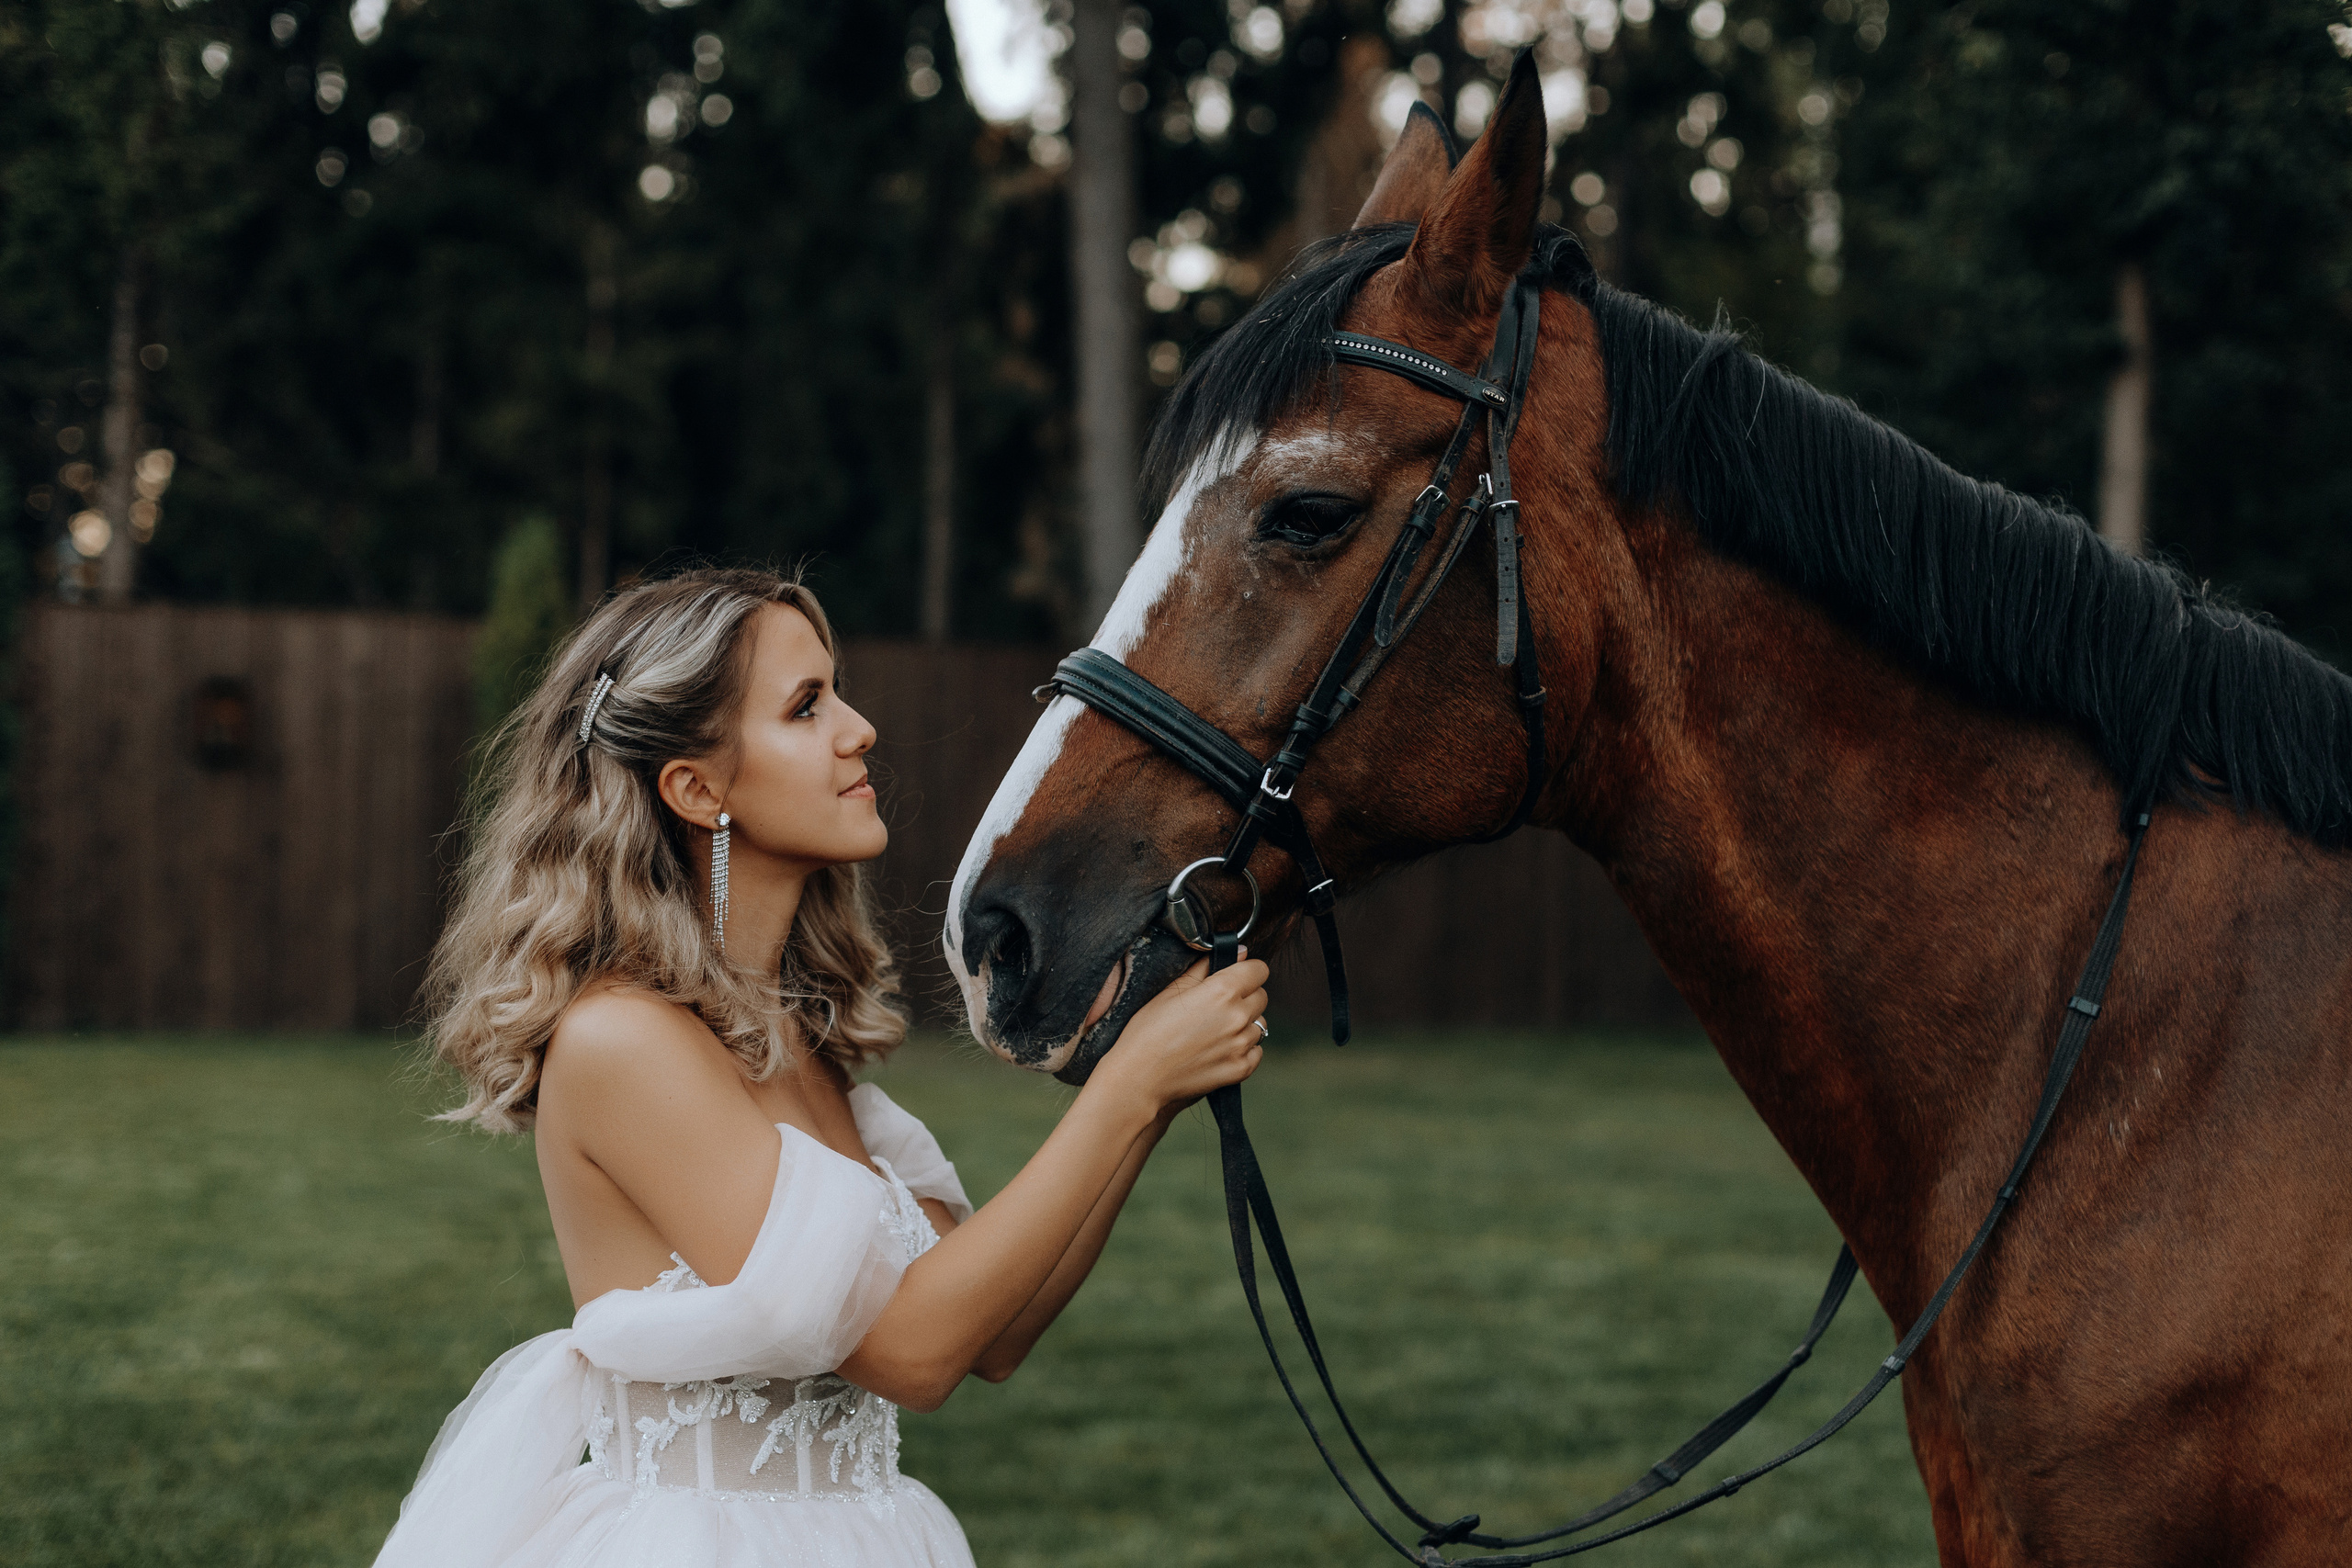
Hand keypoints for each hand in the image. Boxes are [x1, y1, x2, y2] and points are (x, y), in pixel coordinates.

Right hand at [1090, 952, 1268, 1115]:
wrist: (1139, 1077)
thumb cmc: (1148, 1032)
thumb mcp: (1171, 990)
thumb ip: (1207, 967)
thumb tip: (1238, 952)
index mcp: (1222, 991)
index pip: (1258, 970)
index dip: (1245, 970)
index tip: (1234, 977)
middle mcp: (1238, 1016)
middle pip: (1261, 996)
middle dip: (1245, 996)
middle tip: (1218, 1006)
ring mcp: (1241, 1045)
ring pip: (1260, 1024)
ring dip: (1245, 1024)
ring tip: (1215, 1031)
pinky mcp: (1241, 1068)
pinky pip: (1256, 1051)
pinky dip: (1244, 1049)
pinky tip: (1219, 1049)